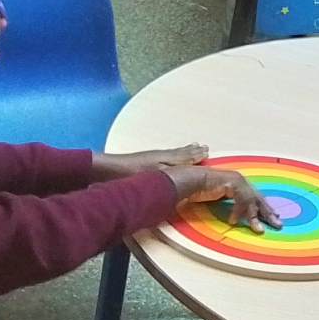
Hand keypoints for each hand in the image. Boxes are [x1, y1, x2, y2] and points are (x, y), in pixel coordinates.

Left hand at [92, 145, 207, 179]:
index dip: (198, 154)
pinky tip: (171, 158)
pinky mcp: (145, 163)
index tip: (208, 151)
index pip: (188, 156)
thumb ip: (180, 164)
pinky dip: (174, 155)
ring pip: (174, 154)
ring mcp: (154, 159)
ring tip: (192, 148)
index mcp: (171, 158)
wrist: (110, 170)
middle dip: (193, 151)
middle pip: (182, 153)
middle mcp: (164, 156)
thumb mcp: (162, 171)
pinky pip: (167, 156)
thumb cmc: (138, 173)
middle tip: (203, 147)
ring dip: (185, 152)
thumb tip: (199, 158)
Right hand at [170, 166, 279, 231]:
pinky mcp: (232, 182)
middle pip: (259, 199)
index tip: (273, 217)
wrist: (188, 180)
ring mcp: (238, 181)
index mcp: (238, 184)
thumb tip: (236, 220)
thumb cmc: (198, 190)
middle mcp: (240, 181)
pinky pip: (240, 200)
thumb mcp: (218, 199)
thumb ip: (229, 206)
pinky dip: (238, 212)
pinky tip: (233, 221)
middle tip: (278, 224)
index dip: (264, 208)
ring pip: (252, 201)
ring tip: (259, 230)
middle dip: (268, 212)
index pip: (255, 198)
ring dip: (254, 218)